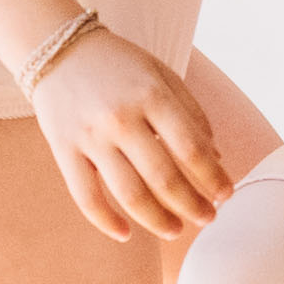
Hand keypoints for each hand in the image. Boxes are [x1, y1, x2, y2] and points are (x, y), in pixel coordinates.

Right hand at [31, 23, 234, 240]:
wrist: (57, 49)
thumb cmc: (119, 66)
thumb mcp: (162, 75)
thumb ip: (192, 114)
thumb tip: (216, 160)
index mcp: (151, 94)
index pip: (191, 148)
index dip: (213, 178)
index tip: (226, 195)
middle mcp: (121, 117)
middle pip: (164, 177)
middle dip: (192, 206)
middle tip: (207, 219)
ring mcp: (90, 136)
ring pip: (129, 194)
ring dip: (158, 221)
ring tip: (176, 230)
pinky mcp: (63, 150)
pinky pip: (86, 197)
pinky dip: (106, 222)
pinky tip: (126, 234)